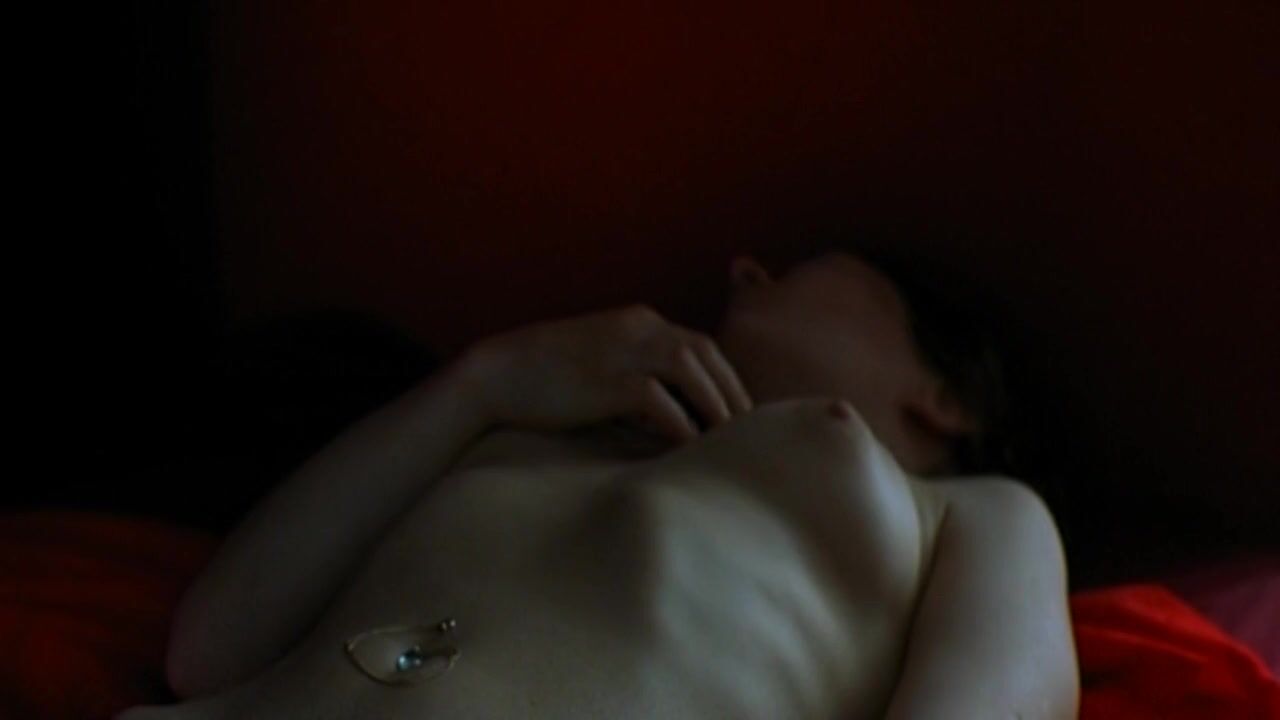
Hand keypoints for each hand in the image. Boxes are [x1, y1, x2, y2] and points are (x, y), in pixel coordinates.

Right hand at [463, 304, 753, 442]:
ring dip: (715, 405)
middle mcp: (638, 327)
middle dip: (731, 392)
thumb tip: (677, 419)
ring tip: (729, 441)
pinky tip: (690, 449)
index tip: (740, 412)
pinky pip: (658, 400)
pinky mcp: (605, 379)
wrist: (495, 376)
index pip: (701, 345)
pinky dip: (680, 424)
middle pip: (705, 353)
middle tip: (750, 430)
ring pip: (691, 368)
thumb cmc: (547, 382)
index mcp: (639, 322)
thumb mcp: (602, 369)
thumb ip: (640, 381)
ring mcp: (621, 349)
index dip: (725, 378)